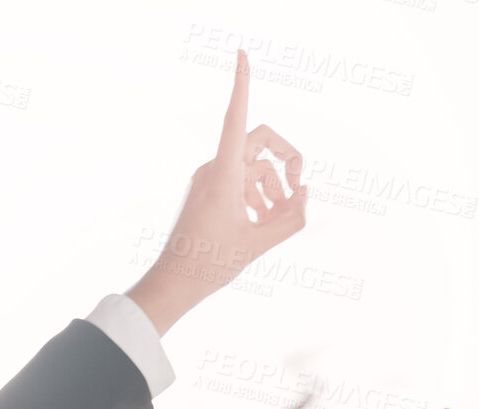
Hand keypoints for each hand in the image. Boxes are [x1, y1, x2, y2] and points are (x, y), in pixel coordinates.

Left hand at [128, 49, 310, 334]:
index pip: (235, 118)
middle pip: (261, 141)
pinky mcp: (208, 191)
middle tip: (298, 192)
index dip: (241, 84)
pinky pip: (242, 180)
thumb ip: (292, 217)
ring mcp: (210, 179)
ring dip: (273, 188)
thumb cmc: (209, 264)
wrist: (174, 284)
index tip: (242, 53)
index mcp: (223, 175)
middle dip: (286, 162)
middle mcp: (214, 169)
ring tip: (275, 221)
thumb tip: (304, 193)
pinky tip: (261, 222)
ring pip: (255, 166)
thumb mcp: (260, 243)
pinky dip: (258, 196)